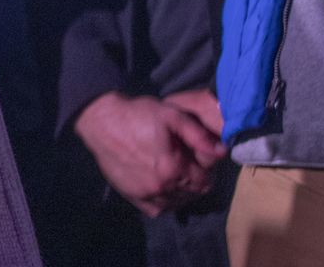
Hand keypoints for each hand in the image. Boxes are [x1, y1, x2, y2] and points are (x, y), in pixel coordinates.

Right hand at [74, 91, 227, 216]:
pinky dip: (164, 202)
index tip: (199, 160)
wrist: (101, 120)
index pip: (205, 182)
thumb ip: (199, 135)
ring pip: (176, 203)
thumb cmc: (138, 114)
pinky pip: (156, 209)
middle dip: (196, 182)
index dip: (207, 171)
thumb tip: (222, 152)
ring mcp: (145, 194)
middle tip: (188, 165)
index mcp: (174, 169)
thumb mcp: (172, 116)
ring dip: (181, 192)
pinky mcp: (131, 196)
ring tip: (175, 175)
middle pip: (192, 194)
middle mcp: (161, 187)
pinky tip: (161, 186)